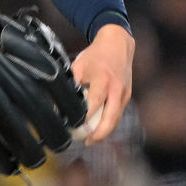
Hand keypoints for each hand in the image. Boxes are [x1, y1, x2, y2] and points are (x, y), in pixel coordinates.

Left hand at [70, 24, 133, 144]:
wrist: (118, 43)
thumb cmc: (95, 55)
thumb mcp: (78, 66)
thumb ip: (70, 84)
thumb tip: (57, 102)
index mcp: (103, 81)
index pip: (94, 105)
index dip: (85, 119)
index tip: (74, 128)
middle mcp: (116, 89)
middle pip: (110, 118)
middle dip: (99, 133)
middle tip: (87, 142)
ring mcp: (124, 93)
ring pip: (116, 119)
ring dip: (105, 131)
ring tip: (92, 139)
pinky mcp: (128, 95)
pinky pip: (118, 113)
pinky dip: (109, 122)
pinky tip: (100, 128)